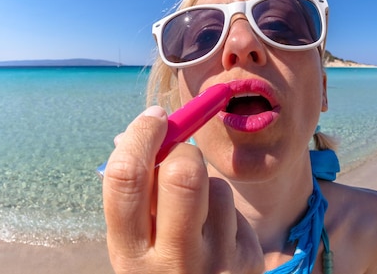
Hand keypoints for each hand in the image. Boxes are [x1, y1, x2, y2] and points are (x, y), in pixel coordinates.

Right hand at [103, 106, 263, 273]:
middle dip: (181, 149)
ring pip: (216, 187)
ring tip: (196, 214)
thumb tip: (135, 133)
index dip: (141, 136)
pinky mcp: (249, 261)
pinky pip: (235, 207)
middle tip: (179, 148)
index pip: (127, 178)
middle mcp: (174, 263)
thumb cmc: (160, 266)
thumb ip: (135, 195)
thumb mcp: (136, 242)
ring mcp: (217, 264)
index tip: (154, 117)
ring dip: (204, 185)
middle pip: (183, 173)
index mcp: (131, 255)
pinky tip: (216, 233)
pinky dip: (223, 208)